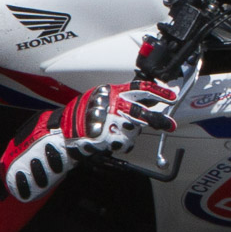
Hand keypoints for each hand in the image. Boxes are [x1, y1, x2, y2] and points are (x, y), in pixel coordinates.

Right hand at [0, 81, 176, 201]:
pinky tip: (108, 140)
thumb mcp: (98, 99)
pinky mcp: (109, 138)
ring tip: (113, 133)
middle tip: (169, 124)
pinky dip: (119, 143)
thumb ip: (118, 99)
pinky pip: (124, 143)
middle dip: (157, 119)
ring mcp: (111, 123)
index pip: (138, 88)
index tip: (170, 94)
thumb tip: (141, 102)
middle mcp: (112, 105)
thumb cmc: (78, 117)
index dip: (156, 91)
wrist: (60, 134)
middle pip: (142, 112)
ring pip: (133, 130)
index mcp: (110, 92)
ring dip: (128, 133)